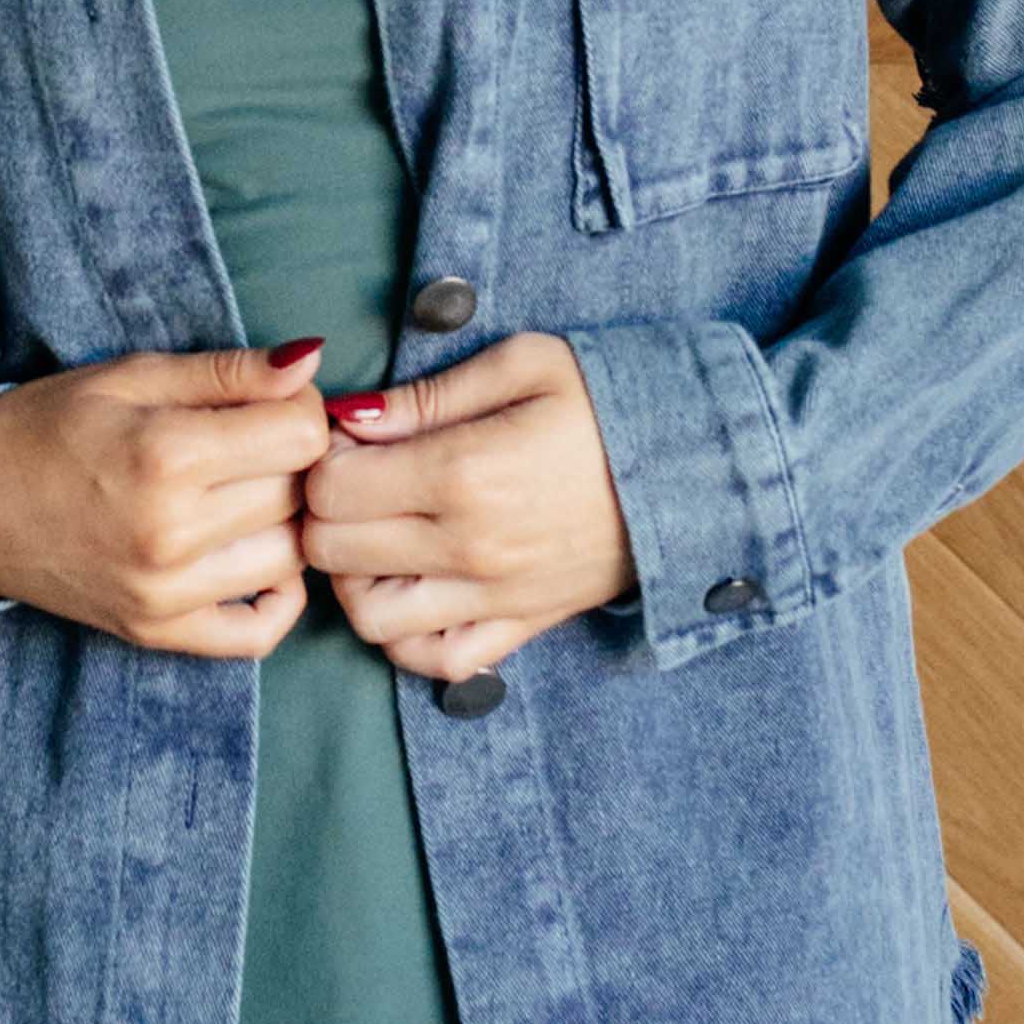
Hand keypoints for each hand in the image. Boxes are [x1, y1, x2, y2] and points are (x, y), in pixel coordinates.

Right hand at [0, 336, 331, 656]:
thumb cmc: (42, 426)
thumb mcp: (130, 375)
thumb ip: (226, 371)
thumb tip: (311, 361)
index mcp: (166, 454)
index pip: (302, 434)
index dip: (300, 406)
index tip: (269, 400)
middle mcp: (172, 532)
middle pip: (299, 491)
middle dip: (290, 457)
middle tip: (253, 439)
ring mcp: (165, 592)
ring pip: (291, 555)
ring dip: (284, 519)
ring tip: (247, 491)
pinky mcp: (156, 632)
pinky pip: (258, 633)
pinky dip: (278, 598)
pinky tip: (256, 556)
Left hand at [298, 331, 636, 679]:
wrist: (701, 469)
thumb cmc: (612, 401)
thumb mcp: (524, 362)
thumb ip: (428, 395)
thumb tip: (349, 416)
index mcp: (465, 472)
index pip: (331, 488)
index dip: (322, 459)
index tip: (351, 438)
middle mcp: (470, 548)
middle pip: (334, 552)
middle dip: (324, 512)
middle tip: (355, 479)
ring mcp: (495, 598)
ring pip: (369, 617)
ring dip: (352, 576)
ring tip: (376, 533)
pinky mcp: (522, 627)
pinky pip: (434, 660)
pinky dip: (403, 636)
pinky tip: (412, 588)